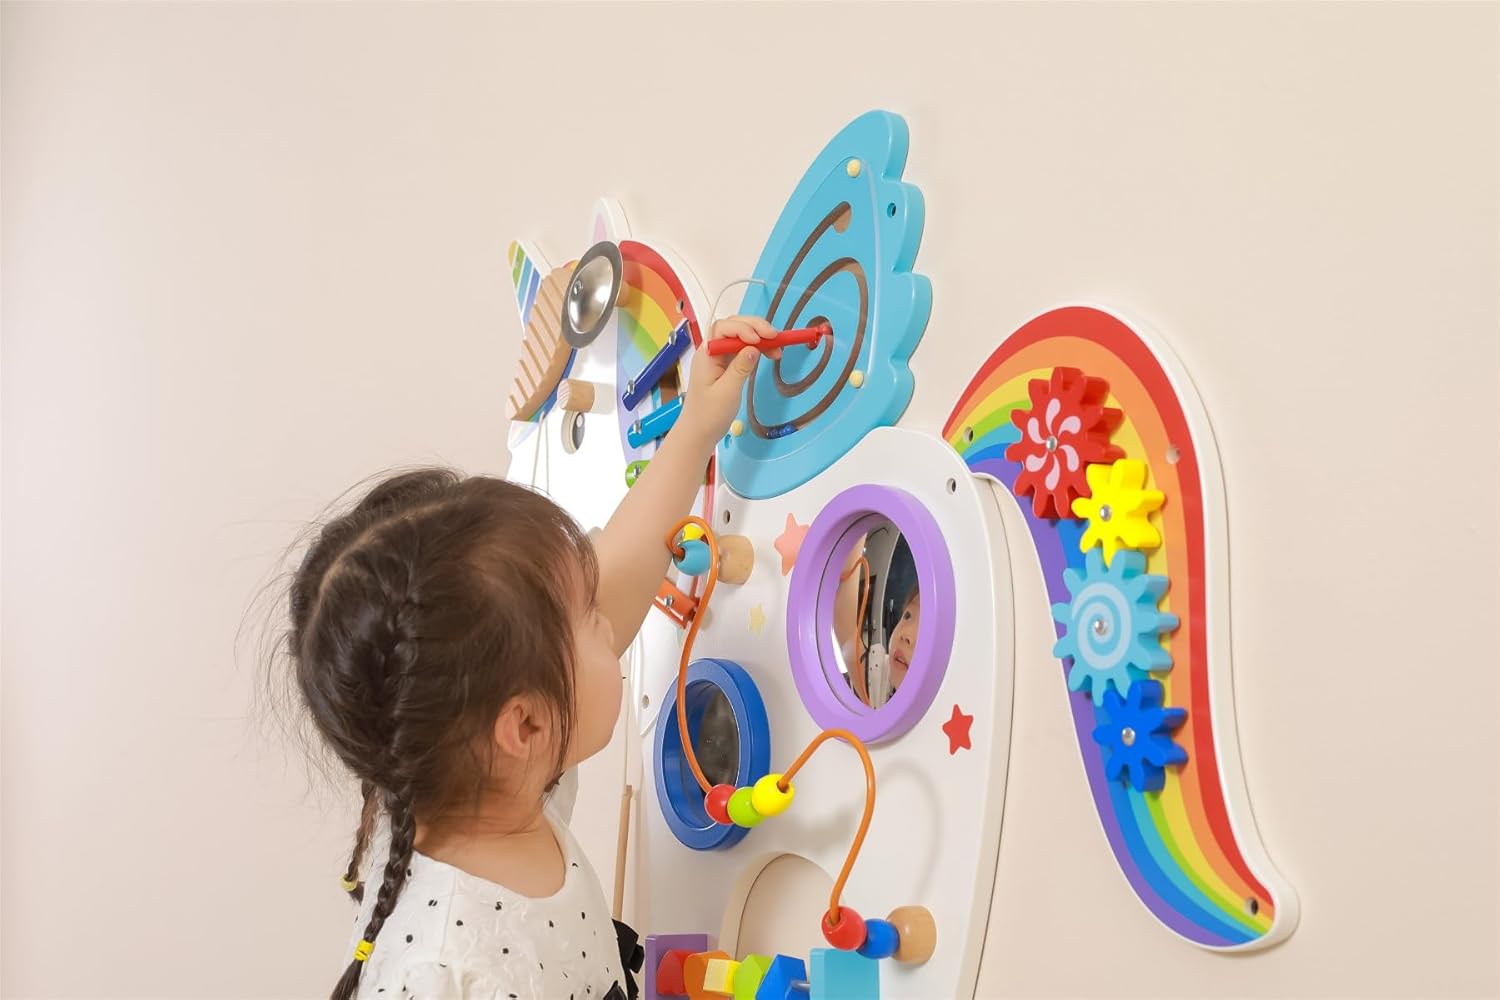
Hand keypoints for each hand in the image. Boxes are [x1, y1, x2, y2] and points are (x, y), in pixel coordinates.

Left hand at [679, 316, 779, 448]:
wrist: (698, 433)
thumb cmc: (708, 415)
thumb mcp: (727, 392)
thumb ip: (740, 368)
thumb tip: (754, 348)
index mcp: (707, 355)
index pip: (724, 328)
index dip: (744, 328)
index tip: (761, 339)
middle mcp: (711, 352)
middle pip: (733, 327)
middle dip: (755, 328)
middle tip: (775, 338)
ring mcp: (718, 358)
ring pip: (739, 337)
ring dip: (759, 338)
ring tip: (777, 348)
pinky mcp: (725, 366)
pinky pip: (742, 349)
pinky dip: (757, 349)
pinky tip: (769, 354)